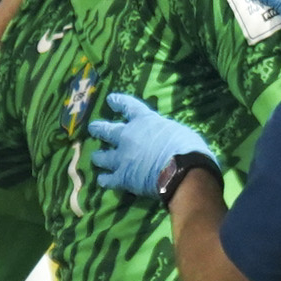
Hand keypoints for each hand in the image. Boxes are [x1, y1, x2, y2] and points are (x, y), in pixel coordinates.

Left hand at [86, 92, 214, 199]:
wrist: (181, 170)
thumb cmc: (187, 147)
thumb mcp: (178, 131)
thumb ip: (166, 133)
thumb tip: (166, 139)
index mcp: (144, 121)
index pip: (128, 106)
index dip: (119, 102)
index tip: (110, 99)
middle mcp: (128, 136)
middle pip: (107, 130)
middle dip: (98, 129)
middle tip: (92, 128)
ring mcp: (122, 157)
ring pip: (102, 156)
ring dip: (99, 156)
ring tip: (95, 157)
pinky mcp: (122, 177)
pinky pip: (108, 179)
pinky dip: (105, 180)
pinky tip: (102, 181)